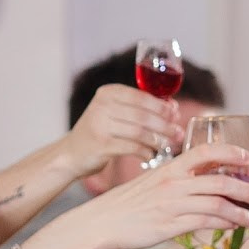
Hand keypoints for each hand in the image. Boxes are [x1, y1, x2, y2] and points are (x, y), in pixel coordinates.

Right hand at [54, 85, 177, 177]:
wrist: (70, 153)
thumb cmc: (99, 132)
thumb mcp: (113, 112)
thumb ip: (137, 108)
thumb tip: (172, 108)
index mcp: (108, 93)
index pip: (142, 96)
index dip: (162, 106)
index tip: (175, 114)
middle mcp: (102, 106)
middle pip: (143, 115)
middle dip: (165, 125)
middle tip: (177, 133)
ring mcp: (100, 125)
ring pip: (139, 132)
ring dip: (158, 140)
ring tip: (168, 146)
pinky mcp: (101, 145)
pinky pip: (132, 148)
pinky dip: (146, 152)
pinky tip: (151, 156)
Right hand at [71, 145, 248, 248]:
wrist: (102, 222)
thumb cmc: (128, 204)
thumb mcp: (152, 182)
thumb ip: (177, 180)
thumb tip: (202, 184)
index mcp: (170, 167)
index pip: (205, 151)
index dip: (230, 151)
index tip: (248, 157)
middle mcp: (174, 183)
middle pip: (220, 180)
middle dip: (247, 188)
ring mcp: (173, 204)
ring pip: (217, 204)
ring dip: (241, 212)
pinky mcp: (171, 225)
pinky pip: (205, 223)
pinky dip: (224, 224)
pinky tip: (234, 226)